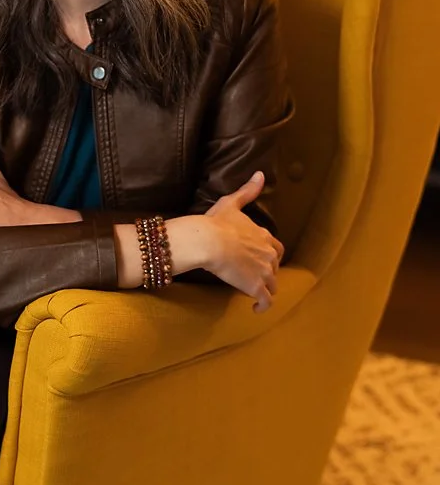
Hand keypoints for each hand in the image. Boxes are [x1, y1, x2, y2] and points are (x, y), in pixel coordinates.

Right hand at [199, 171, 283, 312]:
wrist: (209, 241)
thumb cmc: (217, 222)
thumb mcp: (232, 203)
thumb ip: (248, 191)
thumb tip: (260, 174)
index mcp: (263, 236)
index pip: (276, 248)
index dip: (270, 254)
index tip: (262, 258)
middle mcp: (268, 254)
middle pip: (274, 267)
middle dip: (268, 272)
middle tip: (255, 275)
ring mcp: (264, 272)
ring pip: (272, 284)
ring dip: (266, 288)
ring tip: (256, 292)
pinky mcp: (255, 287)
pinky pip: (265, 300)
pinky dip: (263, 306)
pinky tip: (257, 309)